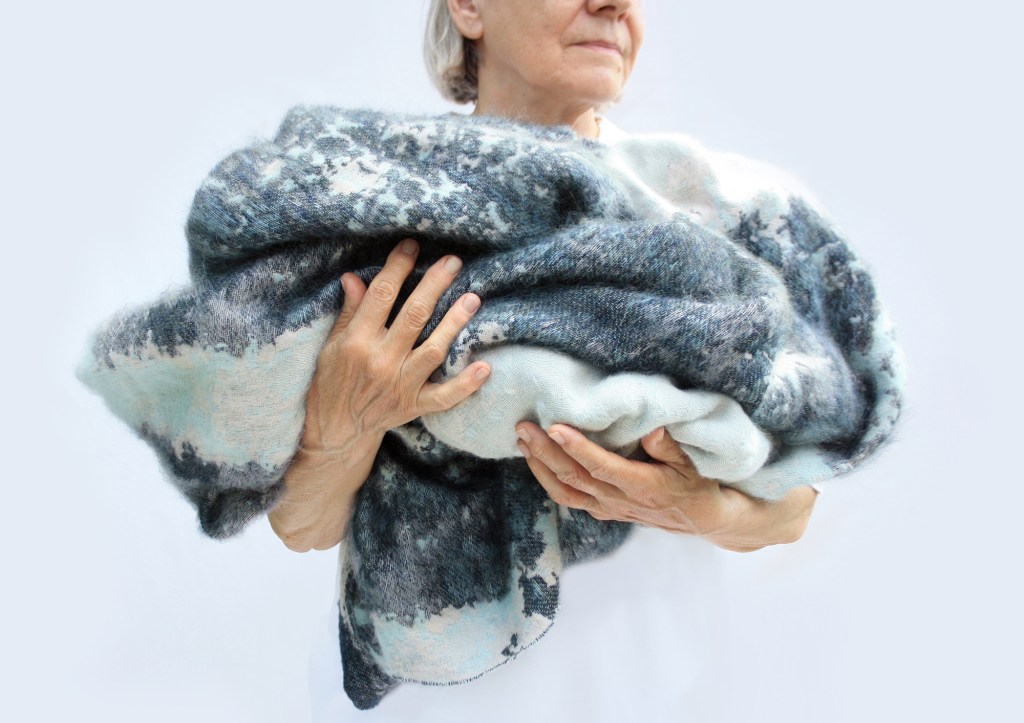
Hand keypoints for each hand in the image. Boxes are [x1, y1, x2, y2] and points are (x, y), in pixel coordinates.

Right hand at [303, 238, 491, 450]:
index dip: (398, 267)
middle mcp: (380, 361)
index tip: (411, 245)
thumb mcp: (331, 345)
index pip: (380, 296)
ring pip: (433, 349)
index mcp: (357, 341)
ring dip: (455, 323)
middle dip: (435, 285)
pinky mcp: (414, 406)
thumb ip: (349, 312)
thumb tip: (354, 277)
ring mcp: (400, 385)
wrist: (335, 431)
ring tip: (474, 299)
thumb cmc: (331, 382)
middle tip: (453, 262)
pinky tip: (484, 367)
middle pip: (414, 316)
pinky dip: (465, 384)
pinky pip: (444, 396)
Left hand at [515, 422, 817, 551]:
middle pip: (574, 478)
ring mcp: (610, 508)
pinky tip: (535, 461)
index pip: (602, 467)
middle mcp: (621, 501)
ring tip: (521, 441)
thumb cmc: (702, 482)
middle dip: (545, 452)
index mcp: (643, 486)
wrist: (707, 518)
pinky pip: (570, 497)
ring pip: (566, 491)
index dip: (577, 448)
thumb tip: (652, 428)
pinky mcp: (604, 510)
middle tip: (523, 427)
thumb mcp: (694, 462)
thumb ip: (672, 447)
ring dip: (540, 467)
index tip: (555, 427)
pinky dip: (548, 480)